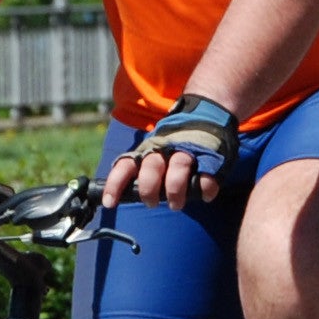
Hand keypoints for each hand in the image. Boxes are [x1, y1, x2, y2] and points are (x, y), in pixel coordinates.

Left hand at [105, 94, 239, 208]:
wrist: (207, 114)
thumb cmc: (173, 144)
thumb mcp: (153, 152)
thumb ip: (140, 171)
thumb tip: (119, 198)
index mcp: (147, 150)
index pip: (126, 165)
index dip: (116, 184)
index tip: (109, 203)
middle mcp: (165, 149)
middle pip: (152, 167)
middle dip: (149, 189)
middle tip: (151, 203)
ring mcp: (188, 150)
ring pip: (178, 167)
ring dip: (176, 191)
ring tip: (176, 205)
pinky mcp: (210, 155)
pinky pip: (206, 174)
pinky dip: (205, 188)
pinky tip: (204, 196)